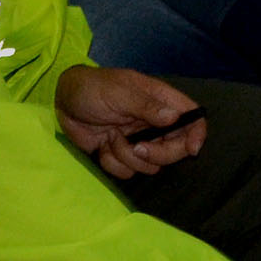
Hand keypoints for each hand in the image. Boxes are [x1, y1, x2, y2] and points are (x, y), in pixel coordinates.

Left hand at [53, 66, 205, 178]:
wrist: (63, 102)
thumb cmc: (93, 89)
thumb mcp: (119, 93)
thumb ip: (146, 106)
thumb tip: (175, 117)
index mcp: (159, 101)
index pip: (191, 117)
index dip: (197, 133)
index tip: (192, 149)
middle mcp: (153, 123)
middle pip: (176, 148)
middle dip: (158, 154)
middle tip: (137, 147)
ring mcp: (137, 140)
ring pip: (150, 165)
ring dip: (129, 156)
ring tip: (111, 138)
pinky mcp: (120, 154)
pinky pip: (127, 171)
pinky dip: (112, 163)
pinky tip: (101, 146)